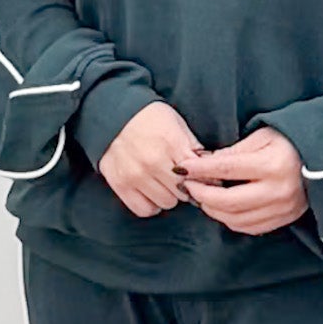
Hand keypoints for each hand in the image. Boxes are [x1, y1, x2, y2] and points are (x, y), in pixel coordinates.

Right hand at [95, 100, 207, 217]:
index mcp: (171, 143)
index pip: (197, 174)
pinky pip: (144, 209)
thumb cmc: (148, 117)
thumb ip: (192, 146)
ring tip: (163, 182)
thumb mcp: (176, 123)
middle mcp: (153, 162)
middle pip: (183, 192)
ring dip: (169, 195)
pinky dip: (151, 204)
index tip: (200, 177)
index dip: (202, 177)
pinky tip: (151, 193)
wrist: (112, 113)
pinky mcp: (121, 185)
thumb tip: (210, 168)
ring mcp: (135, 175)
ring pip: (167, 203)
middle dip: (185, 186)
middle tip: (179, 177)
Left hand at [173, 128, 309, 235]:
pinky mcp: (285, 219)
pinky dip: (230, 220)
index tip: (182, 168)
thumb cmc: (292, 141)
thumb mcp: (263, 136)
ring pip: (236, 219)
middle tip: (188, 186)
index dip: (200, 169)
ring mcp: (283, 209)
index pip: (226, 168)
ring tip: (203, 197)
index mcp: (272, 164)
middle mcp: (278, 190)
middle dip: (202, 195)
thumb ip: (234, 151)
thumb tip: (204, 163)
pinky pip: (250, 227)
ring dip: (213, 210)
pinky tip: (222, 208)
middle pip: (228, 201)